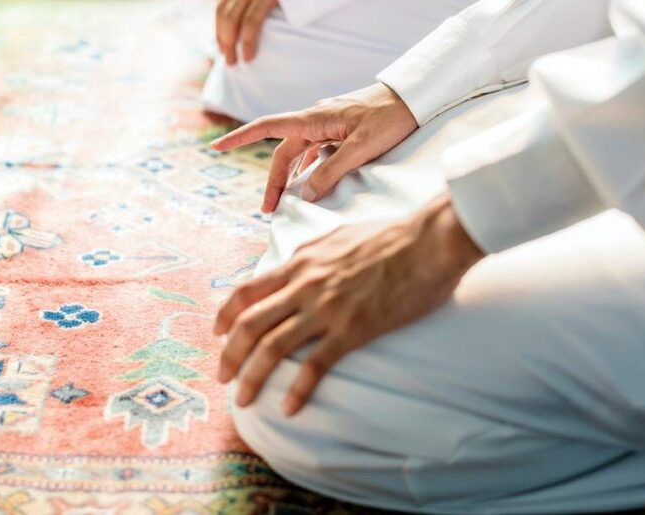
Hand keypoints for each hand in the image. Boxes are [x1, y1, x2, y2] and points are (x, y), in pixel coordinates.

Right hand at [212, 83, 418, 211]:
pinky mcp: (340, 129)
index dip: (240, 138)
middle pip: (284, 151)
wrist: (414, 98)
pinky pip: (316, 150)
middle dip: (273, 180)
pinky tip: (311, 182)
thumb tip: (304, 195)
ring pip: (299, 152)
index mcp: (314, 119)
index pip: (268, 127)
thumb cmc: (390, 118)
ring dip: (290, 176)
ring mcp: (327, 124)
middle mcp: (315, 119)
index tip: (216, 146)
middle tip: (268, 210)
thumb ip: (332, 172)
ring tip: (286, 202)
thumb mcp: (361, 149)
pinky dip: (309, 167)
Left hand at [214, 0, 278, 63]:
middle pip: (222, 11)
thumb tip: (259, 2)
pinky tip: (248, 56)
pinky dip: (247, 42)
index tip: (224, 41)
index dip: (220, 24)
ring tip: (233, 62)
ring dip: (229, 44)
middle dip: (221, 38)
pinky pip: (251, 23)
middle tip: (227, 58)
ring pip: (231, 18)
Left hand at [215, 193, 484, 414]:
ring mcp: (326, 308)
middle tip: (222, 376)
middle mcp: (304, 285)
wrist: (427, 241)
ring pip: (273, 347)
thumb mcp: (337, 236)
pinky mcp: (352, 329)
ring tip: (243, 400)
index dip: (225, 315)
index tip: (217, 333)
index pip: (247, 290)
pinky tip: (288, 408)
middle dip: (229, 354)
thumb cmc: (389, 236)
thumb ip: (311, 253)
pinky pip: (316, 365)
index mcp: (300, 262)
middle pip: (250, 323)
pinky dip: (298, 390)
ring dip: (252, 377)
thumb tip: (295, 261)